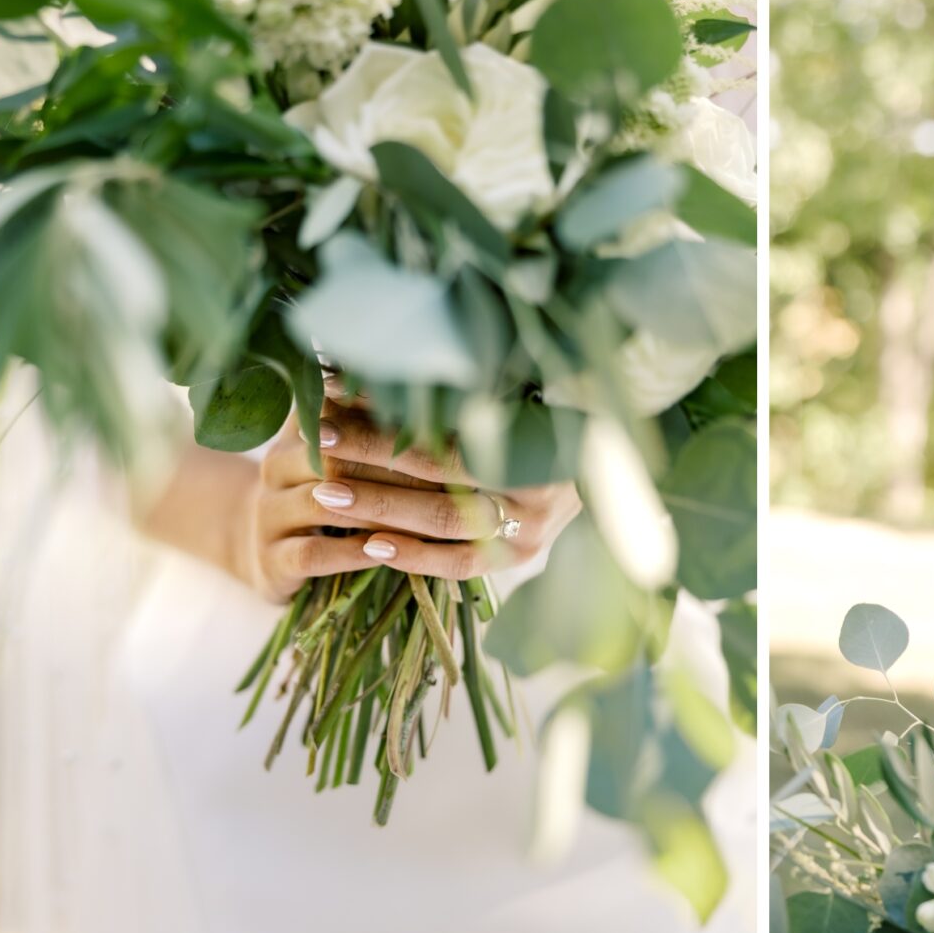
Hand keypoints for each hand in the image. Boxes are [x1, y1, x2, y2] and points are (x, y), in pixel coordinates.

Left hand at [242, 389, 582, 602]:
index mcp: (538, 444)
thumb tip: (380, 366)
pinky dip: (412, 555)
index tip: (338, 402)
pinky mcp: (520, 560)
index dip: (389, 423)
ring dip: (380, 508)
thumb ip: (460, 392)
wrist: (612, 466)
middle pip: (439, 480)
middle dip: (373, 461)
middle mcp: (538, 496)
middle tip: (320, 447)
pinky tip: (369, 546)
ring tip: (326, 494)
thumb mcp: (517, 394)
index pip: (447, 437)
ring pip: (443, 524)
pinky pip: (457, 566)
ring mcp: (531, 534)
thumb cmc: (552, 413)